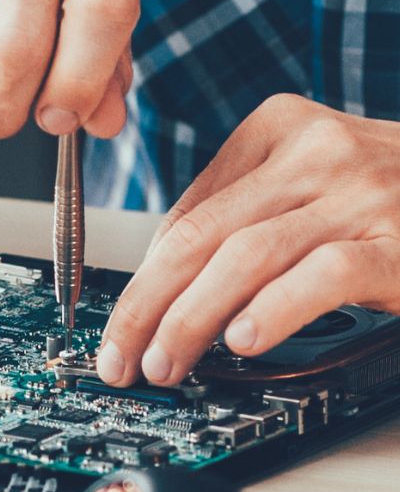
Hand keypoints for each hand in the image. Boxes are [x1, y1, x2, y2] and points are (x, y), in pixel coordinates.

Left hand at [97, 94, 399, 386]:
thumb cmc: (393, 192)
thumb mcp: (312, 179)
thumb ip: (245, 210)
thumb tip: (164, 277)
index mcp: (278, 127)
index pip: (188, 211)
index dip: (145, 277)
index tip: (123, 324)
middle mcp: (316, 151)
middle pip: (202, 233)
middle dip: (146, 304)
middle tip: (118, 357)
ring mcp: (363, 192)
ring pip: (246, 256)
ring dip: (191, 318)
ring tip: (164, 363)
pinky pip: (324, 274)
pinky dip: (277, 309)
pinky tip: (244, 341)